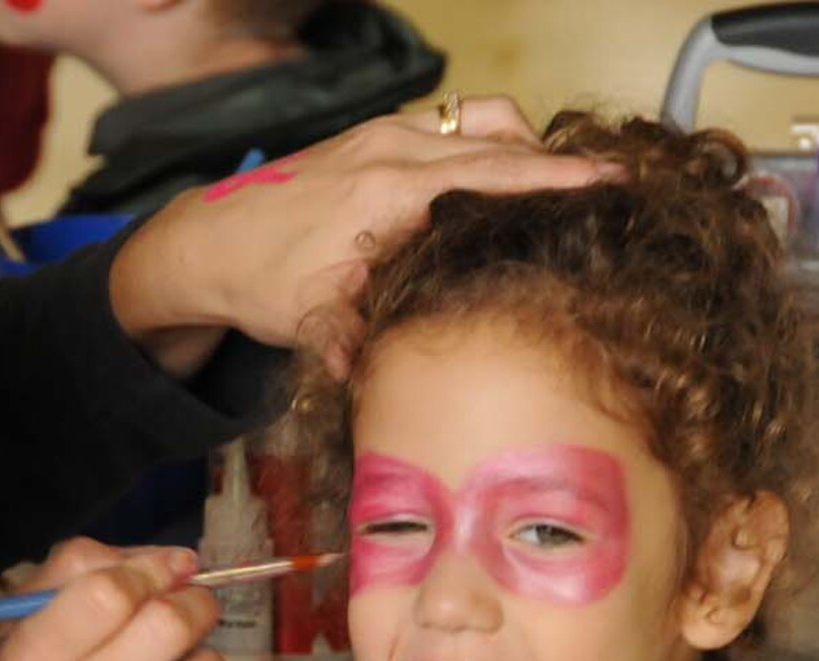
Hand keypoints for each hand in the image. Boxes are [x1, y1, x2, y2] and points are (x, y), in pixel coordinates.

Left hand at [108, 95, 619, 375]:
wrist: (207, 240)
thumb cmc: (261, 281)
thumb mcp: (311, 322)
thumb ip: (353, 345)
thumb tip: (380, 383)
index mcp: (390, 192)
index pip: (493, 175)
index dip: (558, 179)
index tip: (611, 180)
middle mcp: (394, 150)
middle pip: (502, 137)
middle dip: (559, 160)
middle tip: (610, 185)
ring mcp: (385, 135)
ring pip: (481, 119)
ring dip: (523, 146)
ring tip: (554, 188)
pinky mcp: (376, 135)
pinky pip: (452, 124)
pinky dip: (488, 142)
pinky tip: (499, 180)